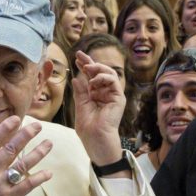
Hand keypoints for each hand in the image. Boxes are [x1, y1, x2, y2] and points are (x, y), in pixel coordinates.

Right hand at [0, 117, 51, 195]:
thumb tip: (0, 142)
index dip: (5, 128)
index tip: (16, 119)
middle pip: (10, 149)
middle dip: (26, 135)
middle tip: (38, 126)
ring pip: (22, 165)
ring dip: (38, 153)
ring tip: (48, 144)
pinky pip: (28, 185)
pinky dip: (40, 177)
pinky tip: (49, 172)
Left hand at [71, 50, 126, 164]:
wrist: (96, 139)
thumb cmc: (88, 128)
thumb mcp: (81, 106)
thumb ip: (80, 92)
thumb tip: (76, 78)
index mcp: (96, 95)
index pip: (91, 77)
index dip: (85, 66)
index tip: (76, 58)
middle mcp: (106, 93)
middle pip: (101, 72)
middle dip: (90, 62)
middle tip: (80, 55)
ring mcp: (113, 95)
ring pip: (110, 73)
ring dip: (97, 68)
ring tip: (87, 68)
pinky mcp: (119, 98)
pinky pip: (114, 81)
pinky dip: (103, 78)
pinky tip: (93, 82)